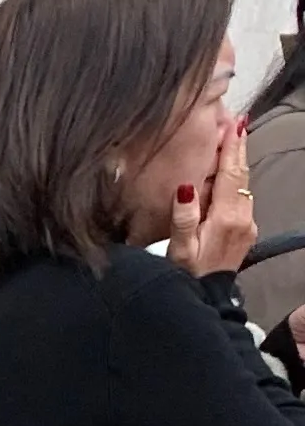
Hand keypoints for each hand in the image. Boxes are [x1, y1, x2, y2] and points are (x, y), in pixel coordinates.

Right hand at [171, 117, 255, 278]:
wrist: (208, 301)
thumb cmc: (188, 276)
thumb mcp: (179, 249)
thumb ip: (183, 217)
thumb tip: (186, 186)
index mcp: (225, 217)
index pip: (229, 174)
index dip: (230, 148)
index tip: (232, 125)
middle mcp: (242, 217)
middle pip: (241, 175)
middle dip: (239, 149)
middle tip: (238, 124)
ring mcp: (247, 225)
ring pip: (244, 186)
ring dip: (238, 164)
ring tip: (234, 143)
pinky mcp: (246, 232)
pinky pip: (243, 199)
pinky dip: (237, 182)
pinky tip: (230, 177)